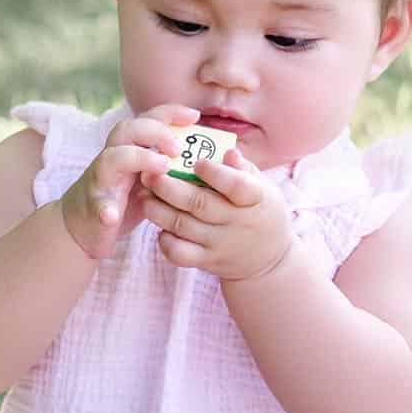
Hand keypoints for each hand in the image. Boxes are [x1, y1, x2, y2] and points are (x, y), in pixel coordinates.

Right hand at [58, 104, 197, 259]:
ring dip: (137, 157)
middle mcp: (112, 159)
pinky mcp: (93, 208)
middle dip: (155, 131)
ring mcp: (100, 182)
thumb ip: (169, 166)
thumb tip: (209, 160)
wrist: (82, 228)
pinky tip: (112, 215)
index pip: (147, 120)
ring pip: (111, 158)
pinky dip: (105, 208)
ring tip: (162, 167)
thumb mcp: (147, 179)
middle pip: (127, 129)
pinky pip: (98, 205)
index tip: (195, 115)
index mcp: (129, 150)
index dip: (170, 113)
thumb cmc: (122, 201)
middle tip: (179, 148)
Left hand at [137, 148, 292, 280]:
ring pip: (182, 226)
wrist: (268, 261)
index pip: (236, 186)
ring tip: (143, 194)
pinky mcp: (206, 261)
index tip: (196, 161)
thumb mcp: (263, 188)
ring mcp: (220, 244)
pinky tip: (159, 225)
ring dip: (157, 209)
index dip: (215, 174)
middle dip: (169, 188)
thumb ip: (244, 169)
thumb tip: (228, 152)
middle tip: (150, 174)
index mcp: (255, 199)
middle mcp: (236, 222)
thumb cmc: (260, 212)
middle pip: (198, 204)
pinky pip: (179, 253)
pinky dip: (164, 240)